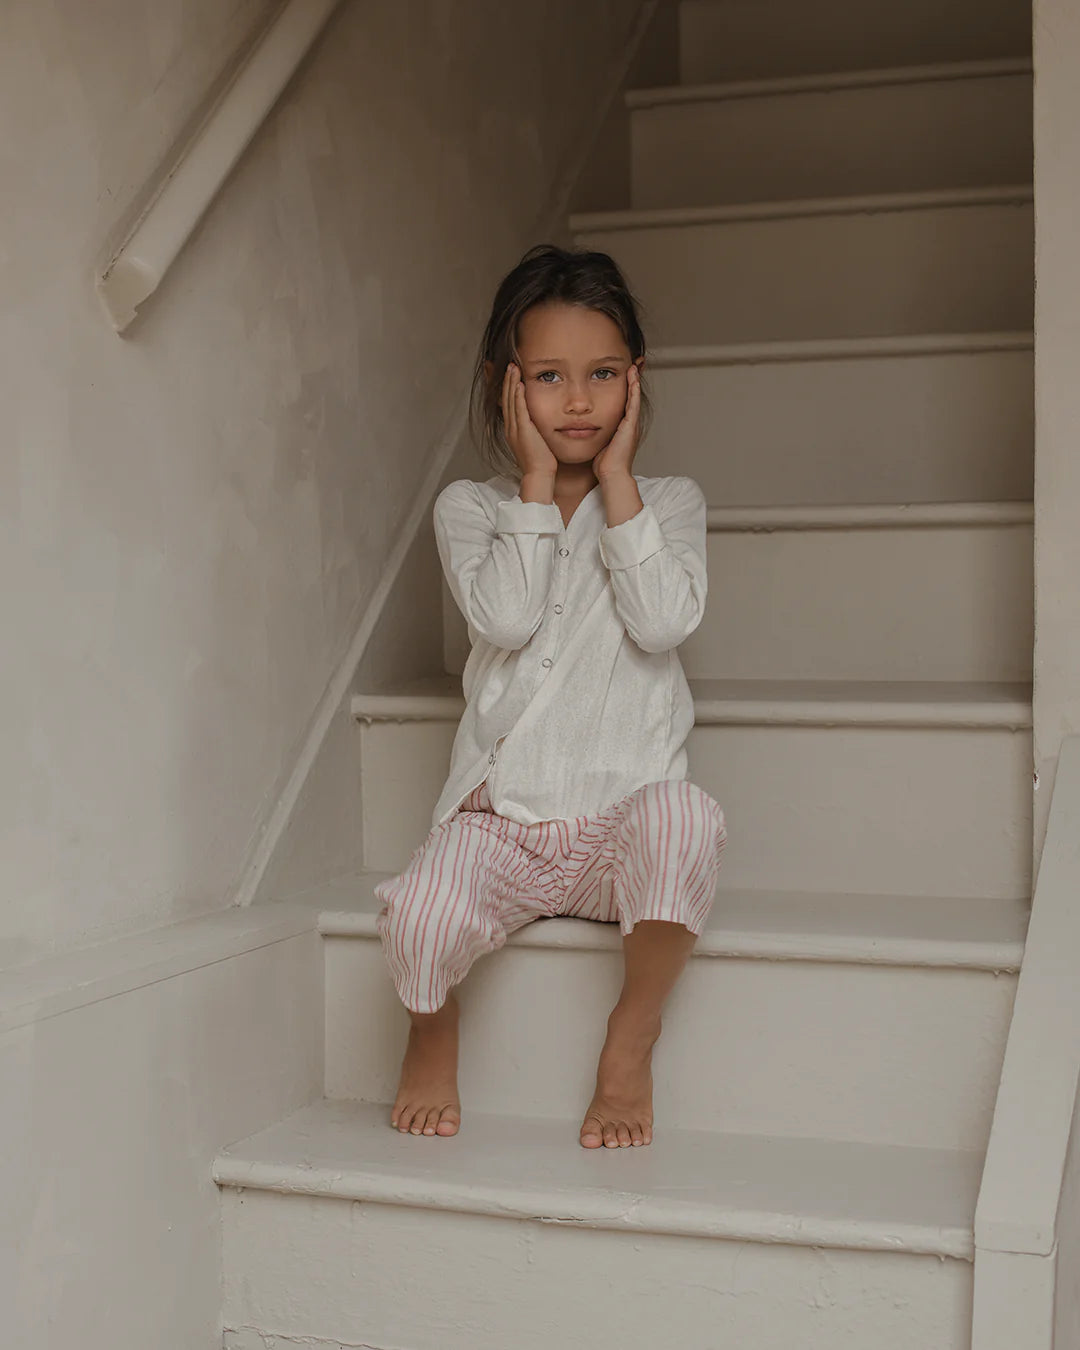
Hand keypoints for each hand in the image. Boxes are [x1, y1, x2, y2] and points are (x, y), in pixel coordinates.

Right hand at [501, 363, 557, 479]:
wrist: (539, 474)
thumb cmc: (541, 462)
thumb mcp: (536, 441)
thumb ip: (535, 429)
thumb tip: (539, 422)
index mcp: (512, 430)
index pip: (508, 404)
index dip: (508, 388)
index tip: (511, 375)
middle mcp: (510, 427)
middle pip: (506, 398)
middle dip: (507, 380)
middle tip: (509, 365)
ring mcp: (515, 429)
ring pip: (510, 401)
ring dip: (511, 383)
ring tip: (513, 368)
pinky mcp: (523, 430)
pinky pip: (519, 409)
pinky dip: (518, 395)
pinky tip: (519, 383)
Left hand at [592, 363, 640, 481]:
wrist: (611, 474)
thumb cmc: (603, 463)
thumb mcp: (597, 442)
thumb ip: (593, 432)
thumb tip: (580, 427)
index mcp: (622, 426)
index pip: (623, 402)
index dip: (623, 388)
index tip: (620, 374)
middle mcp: (629, 423)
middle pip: (631, 396)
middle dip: (632, 381)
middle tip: (632, 365)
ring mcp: (631, 424)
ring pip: (634, 397)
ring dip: (634, 380)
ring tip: (633, 366)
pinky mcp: (631, 425)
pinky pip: (633, 403)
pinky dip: (633, 389)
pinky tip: (633, 378)